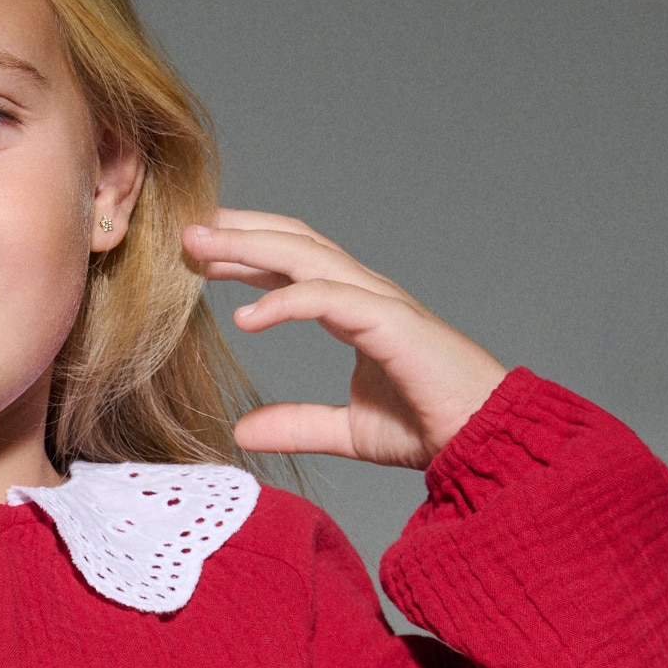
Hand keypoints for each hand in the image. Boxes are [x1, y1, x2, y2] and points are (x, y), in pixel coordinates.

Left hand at [183, 212, 505, 467]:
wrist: (481, 437)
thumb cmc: (428, 425)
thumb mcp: (345, 430)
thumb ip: (297, 423)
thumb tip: (242, 430)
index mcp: (355, 309)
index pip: (292, 265)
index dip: (245, 255)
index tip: (198, 255)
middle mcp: (365, 293)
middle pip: (293, 243)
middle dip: (239, 233)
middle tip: (186, 230)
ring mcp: (379, 302)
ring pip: (306, 257)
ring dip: (249, 248)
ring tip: (200, 248)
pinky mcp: (390, 323)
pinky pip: (329, 299)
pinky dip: (285, 302)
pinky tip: (245, 317)